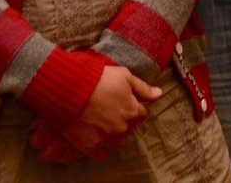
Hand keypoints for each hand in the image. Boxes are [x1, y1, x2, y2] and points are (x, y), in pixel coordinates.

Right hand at [41, 66, 159, 160]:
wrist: (71, 89)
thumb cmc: (99, 79)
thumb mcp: (125, 76)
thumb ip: (143, 88)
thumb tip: (159, 94)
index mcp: (133, 111)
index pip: (141, 115)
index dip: (132, 107)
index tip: (122, 103)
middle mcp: (123, 128)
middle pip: (129, 128)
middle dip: (123, 121)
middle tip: (110, 111)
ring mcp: (107, 138)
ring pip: (117, 142)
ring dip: (114, 135)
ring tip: (103, 125)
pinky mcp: (90, 146)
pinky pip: (101, 155)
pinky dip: (100, 149)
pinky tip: (95, 139)